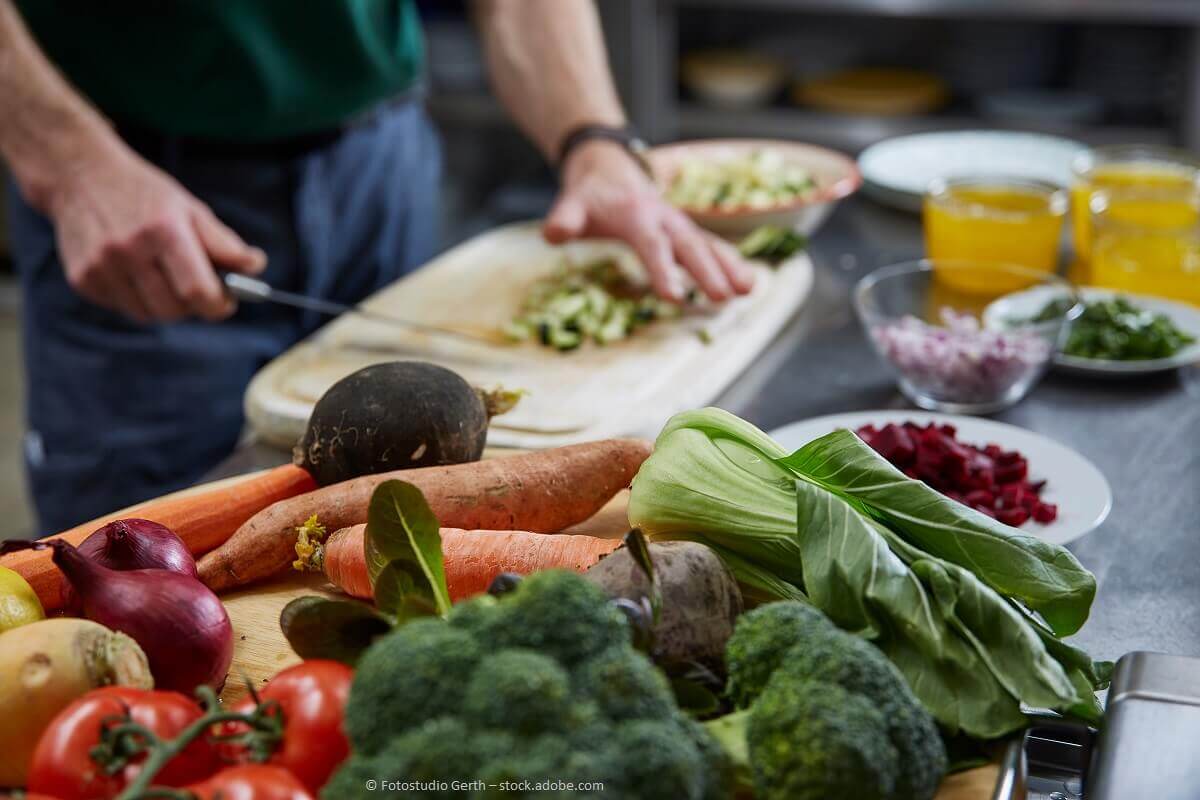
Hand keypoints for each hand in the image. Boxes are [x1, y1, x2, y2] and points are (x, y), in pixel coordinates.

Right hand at [46, 138, 265, 322]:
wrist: (80, 175)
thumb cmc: (145, 194)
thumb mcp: (190, 208)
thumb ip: (224, 243)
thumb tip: (256, 267)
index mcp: (163, 230)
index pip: (198, 290)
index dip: (219, 305)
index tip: (226, 302)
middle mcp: (128, 250)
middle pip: (175, 309)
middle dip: (194, 306)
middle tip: (199, 289)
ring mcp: (101, 267)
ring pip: (149, 315)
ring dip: (166, 305)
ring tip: (167, 279)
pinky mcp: (82, 279)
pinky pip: (123, 308)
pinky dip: (138, 300)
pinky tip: (137, 274)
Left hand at [543, 139, 754, 301]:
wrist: (608, 168)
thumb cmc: (590, 195)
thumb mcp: (572, 203)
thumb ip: (565, 218)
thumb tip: (553, 233)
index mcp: (636, 214)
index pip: (651, 245)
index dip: (663, 270)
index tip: (675, 297)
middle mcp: (665, 218)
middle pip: (689, 246)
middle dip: (708, 271)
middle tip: (723, 297)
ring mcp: (679, 225)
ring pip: (709, 245)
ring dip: (730, 266)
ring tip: (749, 290)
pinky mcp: (686, 233)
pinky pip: (713, 248)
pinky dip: (731, 263)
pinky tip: (748, 285)